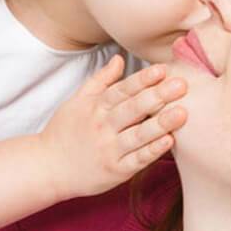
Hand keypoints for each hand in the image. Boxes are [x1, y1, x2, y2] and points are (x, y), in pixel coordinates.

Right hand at [39, 56, 187, 200]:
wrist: (47, 167)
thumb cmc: (65, 132)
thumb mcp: (77, 101)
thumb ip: (100, 81)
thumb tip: (119, 59)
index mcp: (96, 107)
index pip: (122, 90)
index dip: (142, 79)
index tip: (162, 70)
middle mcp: (103, 127)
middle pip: (133, 109)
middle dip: (158, 96)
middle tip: (181, 85)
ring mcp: (110, 150)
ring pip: (138, 134)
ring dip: (161, 123)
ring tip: (182, 113)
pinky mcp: (116, 171)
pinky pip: (137, 160)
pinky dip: (152, 151)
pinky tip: (169, 141)